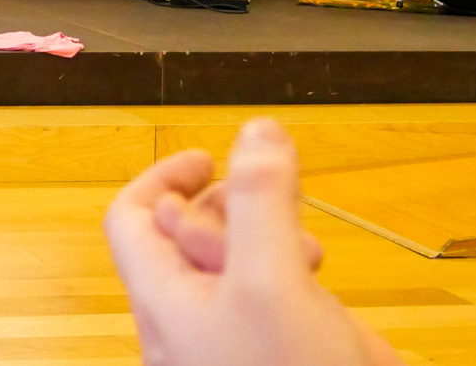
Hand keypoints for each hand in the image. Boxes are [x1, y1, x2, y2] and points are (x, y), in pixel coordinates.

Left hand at [104, 118, 402, 365]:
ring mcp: (223, 360)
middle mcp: (183, 333)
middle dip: (240, 219)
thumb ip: (261, 204)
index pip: (134, 218)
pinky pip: (275, 334)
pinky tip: (341, 329)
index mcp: (163, 300)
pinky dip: (306, 315)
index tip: (212, 155)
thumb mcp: (274, 281)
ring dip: (280, 267)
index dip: (167, 176)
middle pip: (190, 250)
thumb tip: (255, 132)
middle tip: (283, 213)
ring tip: (316, 271)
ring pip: (241, 291)